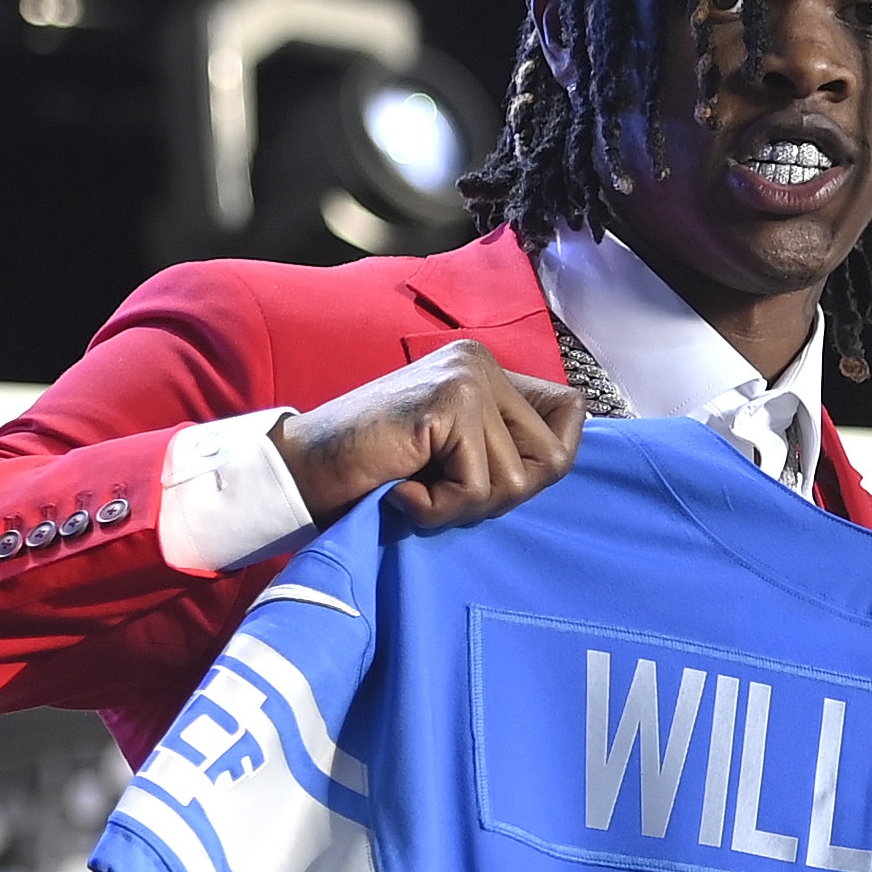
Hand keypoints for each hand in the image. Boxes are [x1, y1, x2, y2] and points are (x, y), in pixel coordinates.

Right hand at [274, 341, 584, 528]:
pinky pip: (477, 488)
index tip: (484, 477)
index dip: (545, 462)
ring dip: (462, 506)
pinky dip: (437, 509)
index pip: (570, 413)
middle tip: (440, 487)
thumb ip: (505, 449)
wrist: (301, 471)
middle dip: (499, 495)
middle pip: (552, 457)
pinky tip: (401, 490)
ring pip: (516, 481)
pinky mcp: (447, 405)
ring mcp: (466, 379)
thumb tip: (564, 458)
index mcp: (487, 368)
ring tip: (415, 486)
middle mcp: (481, 362)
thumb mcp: (454, 457)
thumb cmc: (374, 473)